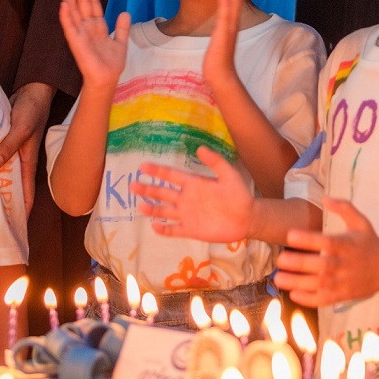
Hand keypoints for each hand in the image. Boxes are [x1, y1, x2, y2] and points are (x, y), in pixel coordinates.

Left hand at [0, 82, 53, 214]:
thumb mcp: (22, 129)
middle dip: (2, 203)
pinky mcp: (1, 142)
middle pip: (10, 187)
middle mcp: (19, 161)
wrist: (32, 89)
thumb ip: (8, 146)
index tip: (14, 229)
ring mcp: (10, 152)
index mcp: (28, 162)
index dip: (22, 211)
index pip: (26, 193)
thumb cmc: (32, 110)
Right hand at [57, 0, 128, 91]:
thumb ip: (121, 27)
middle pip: (82, 2)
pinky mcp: (76, 43)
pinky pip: (70, 28)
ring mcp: (80, 33)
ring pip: (74, 10)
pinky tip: (64, 4)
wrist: (107, 80)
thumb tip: (125, 12)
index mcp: (97, 25)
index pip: (93, 2)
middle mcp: (87, 27)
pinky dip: (66, 16)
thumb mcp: (120, 43)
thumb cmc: (111, 65)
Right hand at [131, 145, 255, 242]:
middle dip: (147, 189)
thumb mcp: (229, 174)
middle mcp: (187, 198)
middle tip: (132, 185)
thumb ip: (215, 162)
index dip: (157, 171)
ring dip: (152, 208)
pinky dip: (164, 229)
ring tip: (140, 205)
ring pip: (165, 211)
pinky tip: (155, 226)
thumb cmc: (239, 195)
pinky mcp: (191, 229)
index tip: (142, 167)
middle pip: (163, 193)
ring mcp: (187, 214)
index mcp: (194, 184)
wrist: (247, 218)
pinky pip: (174, 230)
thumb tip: (199, 148)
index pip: (171, 176)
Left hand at [201, 0, 247, 95]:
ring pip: (232, 3)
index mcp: (230, 21)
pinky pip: (224, 18)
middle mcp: (232, 22)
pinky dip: (224, 5)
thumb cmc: (217, 58)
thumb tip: (215, 21)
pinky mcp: (223, 36)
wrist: (221, 76)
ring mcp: (229, 28)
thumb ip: (219, 26)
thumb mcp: (217, 37)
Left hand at [276, 198, 378, 307]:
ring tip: (278, 279)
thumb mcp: (360, 222)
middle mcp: (343, 264)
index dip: (307, 239)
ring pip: (318, 284)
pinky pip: (323, 300)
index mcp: (346, 245)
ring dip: (297, 283)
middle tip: (279, 260)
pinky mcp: (342, 295)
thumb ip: (344, 207)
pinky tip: (293, 294)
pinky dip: (308, 299)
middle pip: (319, 265)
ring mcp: (343, 282)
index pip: (325, 241)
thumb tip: (324, 198)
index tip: (289, 235)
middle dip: (298, 263)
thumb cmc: (370, 242)